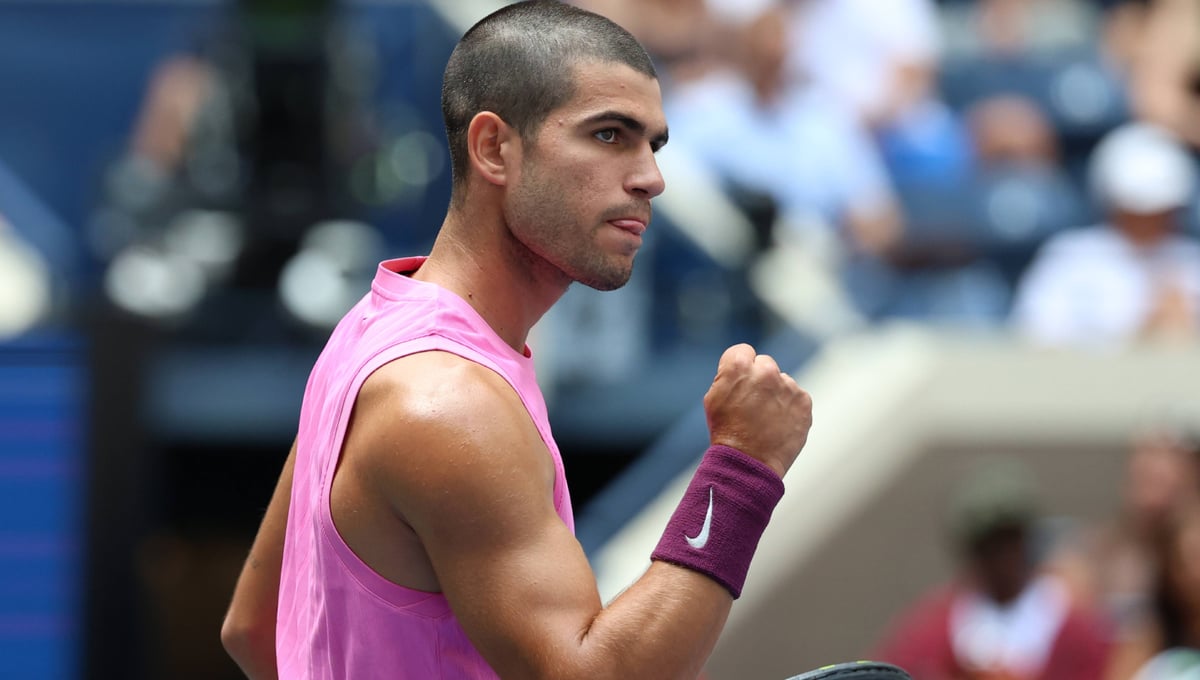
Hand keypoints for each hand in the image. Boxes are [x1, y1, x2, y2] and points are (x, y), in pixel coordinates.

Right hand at [703, 344, 812, 477]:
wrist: (749, 463)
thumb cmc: (727, 431)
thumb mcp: (713, 398)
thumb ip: (728, 375)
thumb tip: (744, 367)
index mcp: (739, 366)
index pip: (743, 351)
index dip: (740, 368)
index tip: (739, 383)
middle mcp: (766, 371)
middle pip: (765, 364)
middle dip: (760, 379)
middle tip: (752, 403)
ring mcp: (788, 386)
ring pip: (782, 382)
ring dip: (776, 394)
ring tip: (765, 418)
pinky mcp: (804, 401)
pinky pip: (796, 396)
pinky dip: (789, 407)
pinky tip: (778, 423)